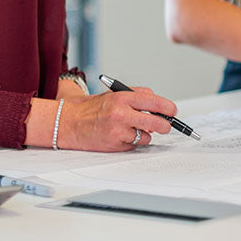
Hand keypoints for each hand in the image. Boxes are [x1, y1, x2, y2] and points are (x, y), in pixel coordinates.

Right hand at [56, 87, 177, 151]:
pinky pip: (134, 145)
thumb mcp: (114, 94)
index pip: (154, 102)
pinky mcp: (115, 145)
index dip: (168, 108)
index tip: (173, 112)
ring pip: (146, 136)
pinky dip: (131, 142)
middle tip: (165, 126)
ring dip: (144, 134)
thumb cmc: (92, 108)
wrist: (67, 122)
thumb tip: (160, 105)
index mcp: (122, 98)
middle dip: (165, 126)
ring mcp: (118, 131)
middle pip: (156, 123)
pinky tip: (119, 136)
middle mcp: (121, 114)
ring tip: (130, 129)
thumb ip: (137, 96)